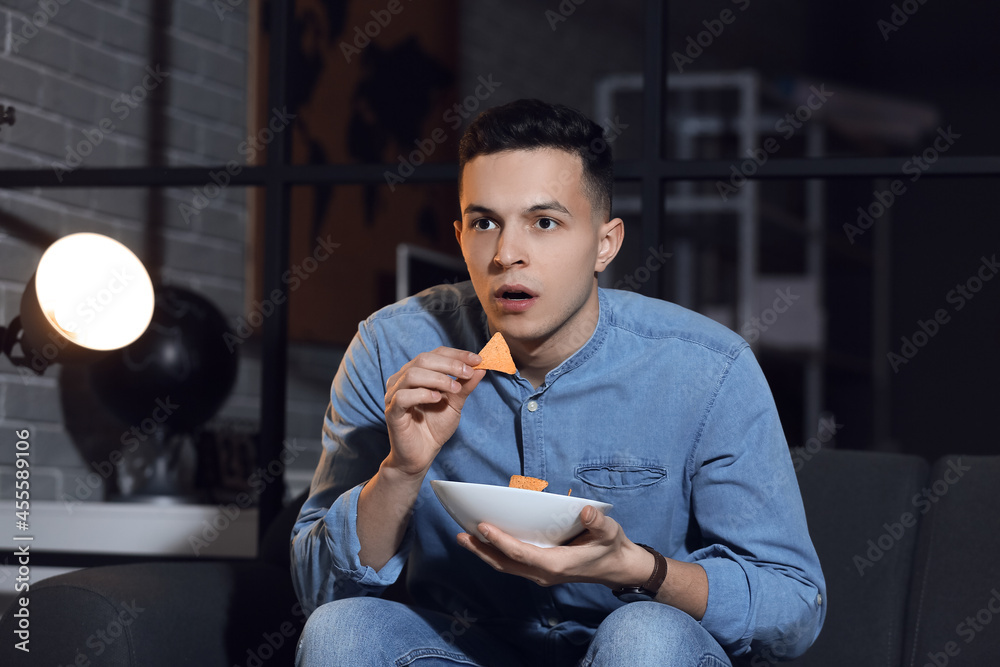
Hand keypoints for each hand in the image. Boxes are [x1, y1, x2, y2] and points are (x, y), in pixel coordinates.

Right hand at [383, 347, 485, 476]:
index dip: (457, 354)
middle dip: (450, 364)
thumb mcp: (455, 404)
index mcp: (417, 373)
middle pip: (423, 359)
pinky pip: (403, 396)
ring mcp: (394, 394)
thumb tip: (481, 369)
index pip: (435, 354)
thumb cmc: (435, 428)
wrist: (422, 455)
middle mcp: (402, 379)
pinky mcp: (391, 411)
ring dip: (438, 378)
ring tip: (455, 389)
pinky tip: (437, 399)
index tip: (477, 360)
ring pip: (413, 374)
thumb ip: (465, 386)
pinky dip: (422, 394)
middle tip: (468, 373)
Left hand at [456, 505, 652, 588]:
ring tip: (465, 538)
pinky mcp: (541, 569)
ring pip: (506, 566)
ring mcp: (541, 573)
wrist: (618, 568)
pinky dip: (497, 554)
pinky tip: (486, 542)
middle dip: (481, 550)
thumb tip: (586, 512)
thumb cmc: (612, 548)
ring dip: (485, 553)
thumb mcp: (610, 533)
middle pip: (505, 563)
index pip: (520, 553)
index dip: (500, 541)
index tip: (483, 527)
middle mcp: (544, 573)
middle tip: (460, 535)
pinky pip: (513, 564)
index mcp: (556, 564)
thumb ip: (598, 524)